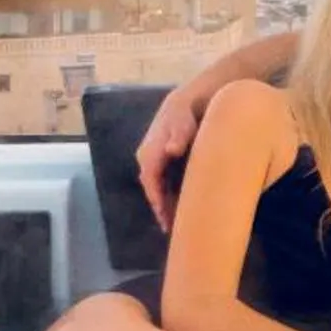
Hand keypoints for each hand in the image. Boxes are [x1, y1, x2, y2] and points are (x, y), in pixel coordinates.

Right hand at [137, 91, 199, 230]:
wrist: (183, 102)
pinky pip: (159, 182)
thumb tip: (171, 149)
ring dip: (162, 204)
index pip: (151, 182)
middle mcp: (145, 158)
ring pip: (155, 187)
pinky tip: (174, 205)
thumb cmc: (184, 114)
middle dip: (160, 208)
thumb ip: (179, 136)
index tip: (165, 217)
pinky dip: (165, 195)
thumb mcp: (183, 123)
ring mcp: (151, 160)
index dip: (157, 200)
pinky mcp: (158, 160)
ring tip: (172, 223)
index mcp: (149, 153)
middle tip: (170, 228)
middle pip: (151, 189)